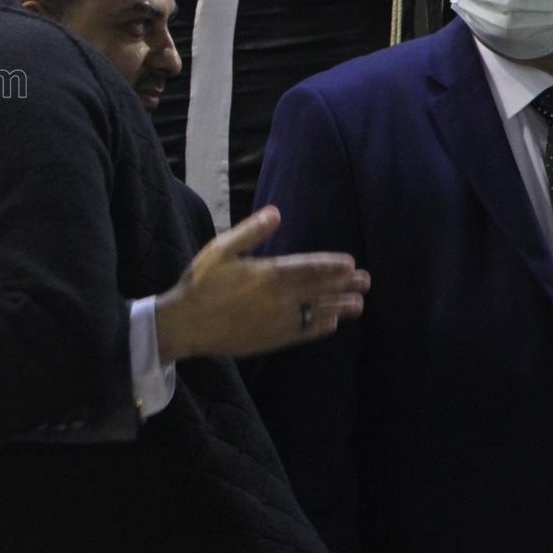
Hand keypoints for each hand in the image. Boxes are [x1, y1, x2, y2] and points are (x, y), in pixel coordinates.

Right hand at [154, 206, 369, 363]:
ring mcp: (278, 321)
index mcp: (269, 274)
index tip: (350, 263)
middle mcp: (280, 299)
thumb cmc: (200, 283)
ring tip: (359, 304)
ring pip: (317, 312)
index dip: (332, 265)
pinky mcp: (272, 339)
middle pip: (319, 290)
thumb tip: (276, 213)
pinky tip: (332, 324)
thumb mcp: (220, 249)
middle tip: (366, 281)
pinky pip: (304, 333)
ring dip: (339, 307)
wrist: (186, 324)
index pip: (310, 268)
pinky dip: (320, 327)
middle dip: (344, 285)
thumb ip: (251, 231)